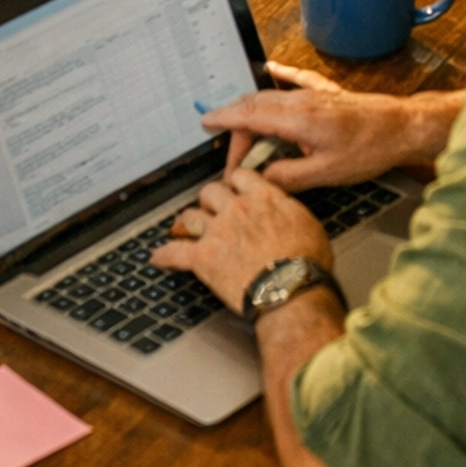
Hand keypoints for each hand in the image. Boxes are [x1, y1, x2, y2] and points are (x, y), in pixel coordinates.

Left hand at [151, 168, 332, 311]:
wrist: (290, 290)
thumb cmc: (305, 262)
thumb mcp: (307, 222)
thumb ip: (286, 207)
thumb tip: (279, 203)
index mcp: (261, 197)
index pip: (240, 176)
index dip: (236, 183)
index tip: (235, 189)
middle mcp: (235, 209)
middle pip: (210, 191)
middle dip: (210, 201)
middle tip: (213, 210)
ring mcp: (216, 232)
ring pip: (190, 216)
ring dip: (188, 223)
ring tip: (185, 229)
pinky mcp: (203, 258)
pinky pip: (175, 253)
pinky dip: (164, 256)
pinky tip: (158, 257)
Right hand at [207, 66, 433, 189]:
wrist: (400, 127)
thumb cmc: (369, 149)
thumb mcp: (326, 174)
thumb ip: (289, 176)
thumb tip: (262, 179)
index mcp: (297, 119)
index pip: (249, 116)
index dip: (224, 120)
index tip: (207, 124)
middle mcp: (300, 101)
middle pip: (255, 106)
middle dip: (235, 126)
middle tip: (231, 155)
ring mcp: (313, 94)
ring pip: (270, 95)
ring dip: (252, 110)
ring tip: (241, 129)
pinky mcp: (326, 93)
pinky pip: (295, 79)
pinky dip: (279, 75)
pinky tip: (274, 67)